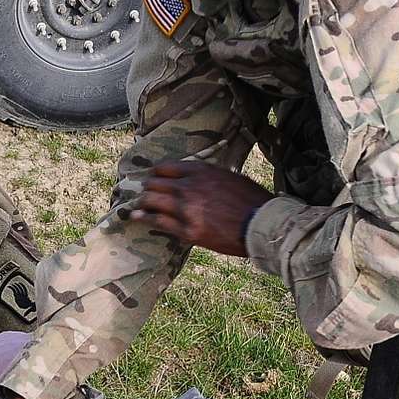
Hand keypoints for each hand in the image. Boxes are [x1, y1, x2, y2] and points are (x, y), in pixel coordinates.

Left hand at [132, 160, 273, 256]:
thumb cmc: (252, 200)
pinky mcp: (188, 230)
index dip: (156, 173)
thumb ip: (208, 176)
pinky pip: (158, 222)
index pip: (166, 167)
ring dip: (142, 203)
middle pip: (155, 184)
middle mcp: (189, 187)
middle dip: (147, 188)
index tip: (153, 177)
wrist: (261, 224)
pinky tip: (137, 218)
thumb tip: (197, 177)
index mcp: (201, 171)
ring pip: (152, 201)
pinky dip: (145, 219)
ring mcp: (186, 209)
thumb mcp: (230, 177)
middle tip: (143, 193)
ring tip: (137, 206)